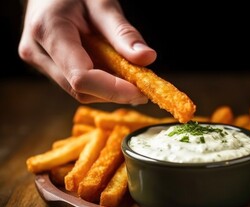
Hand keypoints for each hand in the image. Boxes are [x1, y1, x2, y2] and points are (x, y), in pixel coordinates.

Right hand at [18, 0, 156, 104]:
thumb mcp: (102, 3)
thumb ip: (123, 32)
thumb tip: (148, 58)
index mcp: (49, 31)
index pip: (82, 78)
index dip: (114, 90)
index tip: (141, 90)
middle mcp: (39, 53)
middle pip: (82, 90)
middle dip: (116, 91)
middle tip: (143, 82)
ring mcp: (41, 62)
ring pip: (81, 92)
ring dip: (110, 88)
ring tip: (128, 70)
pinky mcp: (47, 66)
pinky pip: (78, 85)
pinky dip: (101, 83)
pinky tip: (112, 68)